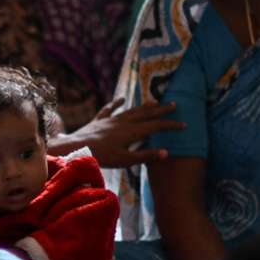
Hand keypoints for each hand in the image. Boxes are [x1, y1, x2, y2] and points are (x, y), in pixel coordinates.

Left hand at [59, 98, 184, 167]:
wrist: (76, 148)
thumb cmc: (101, 157)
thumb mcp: (125, 160)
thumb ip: (145, 156)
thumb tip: (166, 152)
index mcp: (132, 132)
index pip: (156, 126)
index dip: (170, 125)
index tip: (183, 124)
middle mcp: (123, 122)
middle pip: (145, 114)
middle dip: (160, 110)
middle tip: (173, 105)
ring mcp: (110, 119)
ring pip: (131, 110)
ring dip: (144, 106)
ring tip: (155, 102)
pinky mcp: (99, 120)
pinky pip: (110, 109)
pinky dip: (117, 103)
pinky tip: (122, 99)